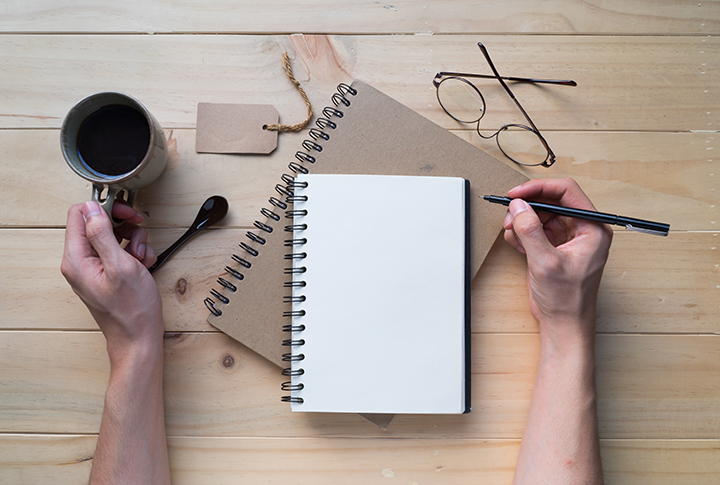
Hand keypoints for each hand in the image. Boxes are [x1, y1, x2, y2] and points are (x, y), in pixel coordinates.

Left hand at [61, 201, 163, 364]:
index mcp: (76, 259)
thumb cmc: (131, 310)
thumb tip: (92, 208)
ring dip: (133, 240)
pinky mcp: (106, 274)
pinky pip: (119, 251)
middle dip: (123, 225)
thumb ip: (102, 233)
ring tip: (142, 256)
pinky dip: (135, 253)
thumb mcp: (120, 265)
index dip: (105, 208)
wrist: (138, 338)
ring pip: (112, 236)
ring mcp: (93, 268)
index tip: (126, 212)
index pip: (80, 214)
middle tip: (138, 229)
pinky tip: (143, 264)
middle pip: (97, 224)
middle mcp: (80, 262)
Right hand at [503, 179, 612, 346]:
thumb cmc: (568, 300)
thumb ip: (530, 230)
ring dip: (522, 220)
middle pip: (551, 201)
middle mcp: (582, 230)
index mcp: (593, 228)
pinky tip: (516, 242)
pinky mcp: (554, 247)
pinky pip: (535, 228)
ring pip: (541, 214)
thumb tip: (518, 206)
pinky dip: (522, 232)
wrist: (563, 324)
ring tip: (511, 232)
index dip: (539, 189)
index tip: (517, 193)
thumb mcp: (546, 262)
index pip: (566, 192)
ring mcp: (568, 239)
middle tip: (509, 215)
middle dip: (527, 206)